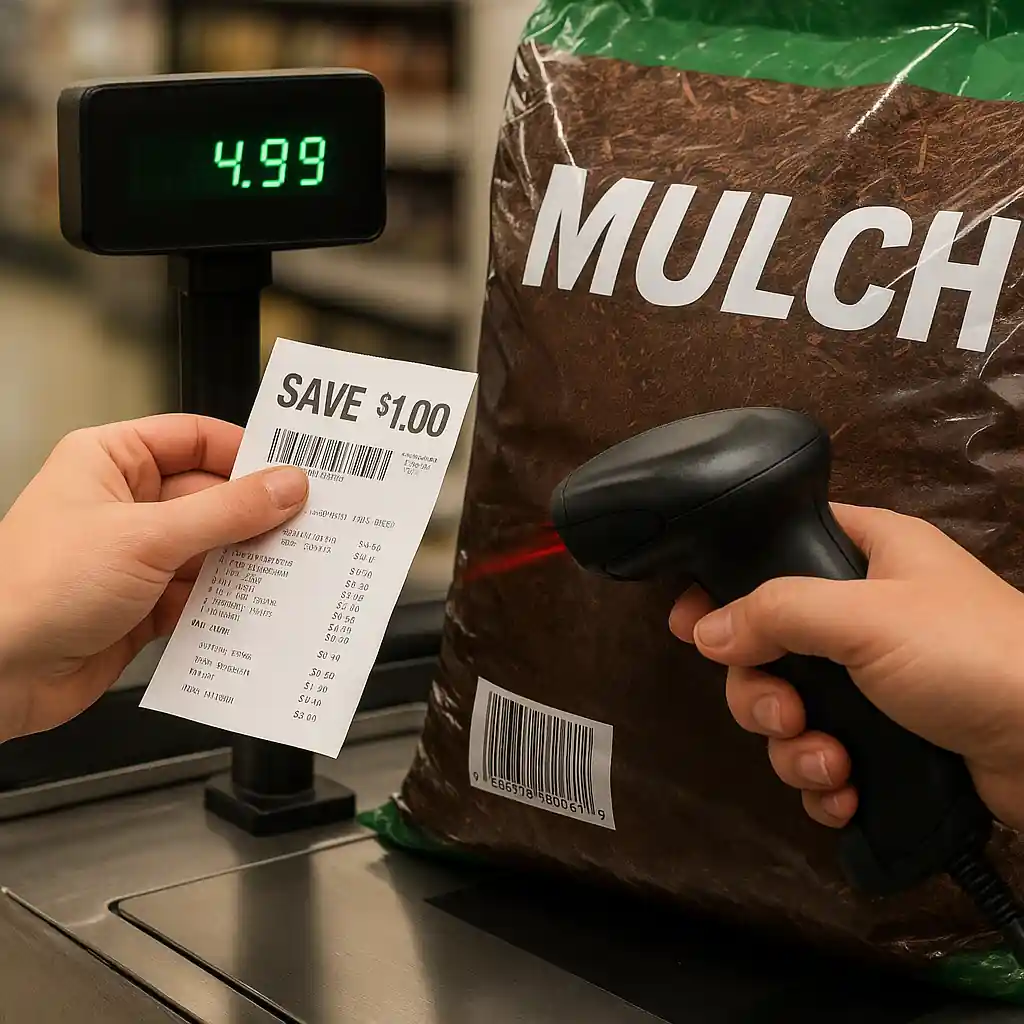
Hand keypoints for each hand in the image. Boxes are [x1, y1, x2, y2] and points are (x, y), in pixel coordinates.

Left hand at [0, 415, 307, 740]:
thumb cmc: (35, 588)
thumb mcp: (146, 537)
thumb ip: (226, 512)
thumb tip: (284, 487)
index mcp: (111, 461)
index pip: (195, 439)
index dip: (245, 453)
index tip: (293, 473)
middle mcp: (126, 504)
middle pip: (212, 497)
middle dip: (256, 516)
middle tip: (306, 527)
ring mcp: (137, 556)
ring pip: (212, 549)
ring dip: (246, 563)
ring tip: (290, 569)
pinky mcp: (145, 604)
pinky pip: (202, 595)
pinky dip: (228, 603)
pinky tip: (254, 607)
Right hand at [669, 504, 1023, 832]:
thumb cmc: (970, 656)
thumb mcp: (866, 617)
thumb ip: (776, 612)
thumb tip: (704, 630)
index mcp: (866, 556)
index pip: (775, 553)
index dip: (727, 586)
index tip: (691, 625)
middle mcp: (864, 615)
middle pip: (768, 647)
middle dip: (764, 694)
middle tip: (785, 715)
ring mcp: (875, 682)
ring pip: (791, 710)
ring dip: (795, 749)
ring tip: (831, 766)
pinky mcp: (888, 740)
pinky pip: (822, 756)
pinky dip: (824, 781)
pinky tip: (847, 793)